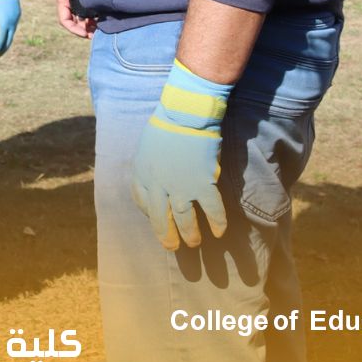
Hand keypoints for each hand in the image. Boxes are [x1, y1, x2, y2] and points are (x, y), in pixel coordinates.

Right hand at [56, 0, 96, 37]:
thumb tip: (87, 18)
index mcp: (63, 0)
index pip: (65, 20)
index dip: (74, 29)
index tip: (86, 34)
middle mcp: (68, 4)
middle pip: (73, 23)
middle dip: (83, 30)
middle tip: (95, 35)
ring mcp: (76, 3)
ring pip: (80, 21)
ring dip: (88, 27)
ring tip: (99, 30)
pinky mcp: (85, 3)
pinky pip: (87, 15)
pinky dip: (93, 21)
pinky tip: (102, 22)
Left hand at [131, 60, 231, 249]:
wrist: (185, 114)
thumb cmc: (167, 125)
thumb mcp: (147, 146)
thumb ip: (149, 165)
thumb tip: (156, 178)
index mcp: (142, 174)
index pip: (142, 202)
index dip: (150, 214)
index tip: (157, 220)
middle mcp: (158, 185)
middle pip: (160, 218)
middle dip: (166, 236)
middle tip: (172, 247)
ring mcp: (180, 186)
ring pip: (183, 219)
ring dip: (189, 234)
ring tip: (194, 243)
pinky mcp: (202, 183)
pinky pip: (211, 210)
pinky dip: (216, 222)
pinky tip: (218, 231)